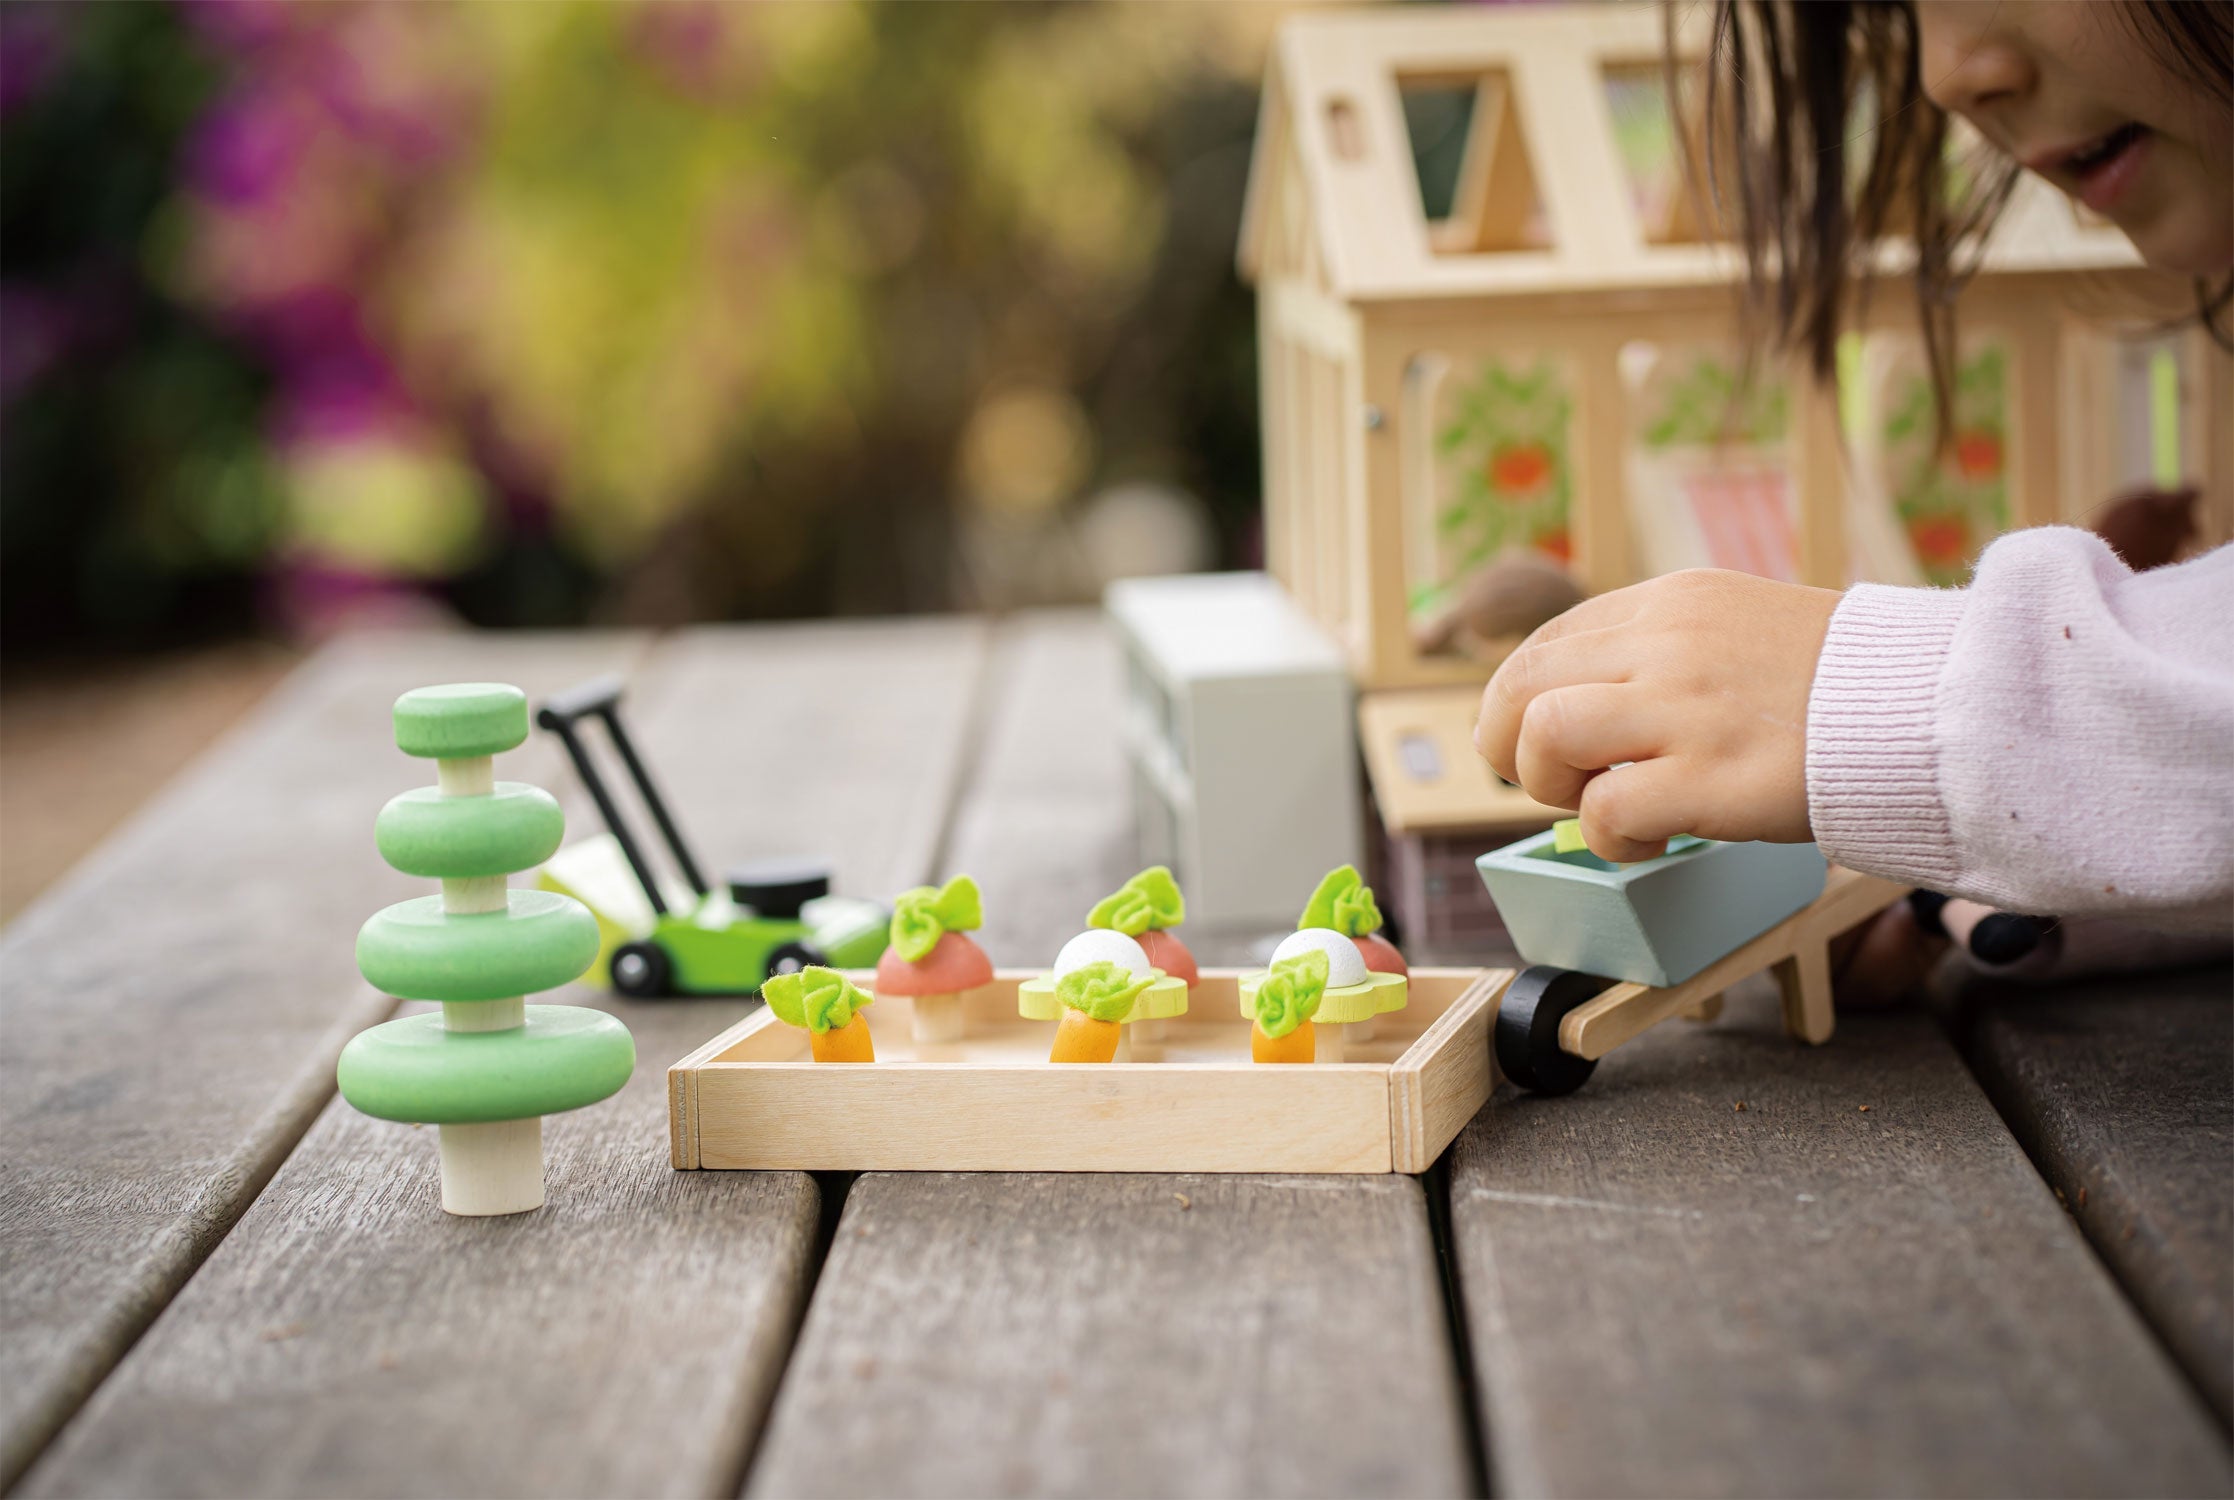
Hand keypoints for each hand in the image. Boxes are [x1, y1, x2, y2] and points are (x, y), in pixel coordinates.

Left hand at [1473, 569, 1840, 861]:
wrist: (1933, 709)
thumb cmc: (1839, 686)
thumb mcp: (1739, 628)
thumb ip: (1662, 653)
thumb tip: (1581, 707)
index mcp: (1670, 603)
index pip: (1544, 645)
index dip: (1522, 704)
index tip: (1539, 742)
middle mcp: (1666, 643)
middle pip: (1520, 687)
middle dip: (1513, 746)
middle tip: (1558, 783)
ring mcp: (1685, 709)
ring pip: (1545, 736)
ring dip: (1554, 787)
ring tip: (1604, 806)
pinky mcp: (1709, 779)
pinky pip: (1605, 813)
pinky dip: (1611, 840)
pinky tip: (1653, 842)